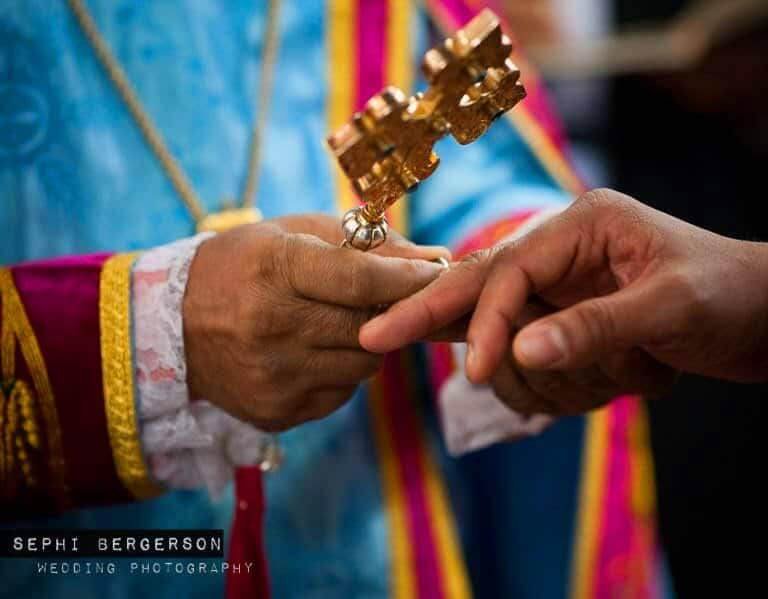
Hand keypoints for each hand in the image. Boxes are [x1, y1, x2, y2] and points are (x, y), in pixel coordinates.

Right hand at [184, 214, 447, 430]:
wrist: (172, 328)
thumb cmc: (244, 265)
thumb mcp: (295, 234)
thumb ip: (368, 244)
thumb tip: (439, 257)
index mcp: (274, 271)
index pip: (359, 280)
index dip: (408, 279)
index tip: (441, 271)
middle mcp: (272, 328)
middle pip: (371, 327)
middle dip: (394, 311)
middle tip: (397, 296)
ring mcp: (274, 377)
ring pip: (365, 363)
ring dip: (369, 342)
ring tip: (340, 320)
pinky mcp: (276, 412)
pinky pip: (342, 391)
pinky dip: (342, 369)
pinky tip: (315, 350)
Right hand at [361, 189, 767, 393]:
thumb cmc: (726, 295)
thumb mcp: (667, 309)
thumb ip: (591, 328)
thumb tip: (513, 355)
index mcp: (581, 225)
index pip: (506, 271)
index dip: (483, 321)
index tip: (475, 369)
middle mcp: (563, 251)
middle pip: (476, 284)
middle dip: (431, 314)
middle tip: (372, 336)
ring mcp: (564, 289)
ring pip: (509, 336)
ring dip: (557, 376)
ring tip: (635, 376)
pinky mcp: (572, 321)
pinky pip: (537, 359)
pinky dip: (563, 385)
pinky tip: (626, 380)